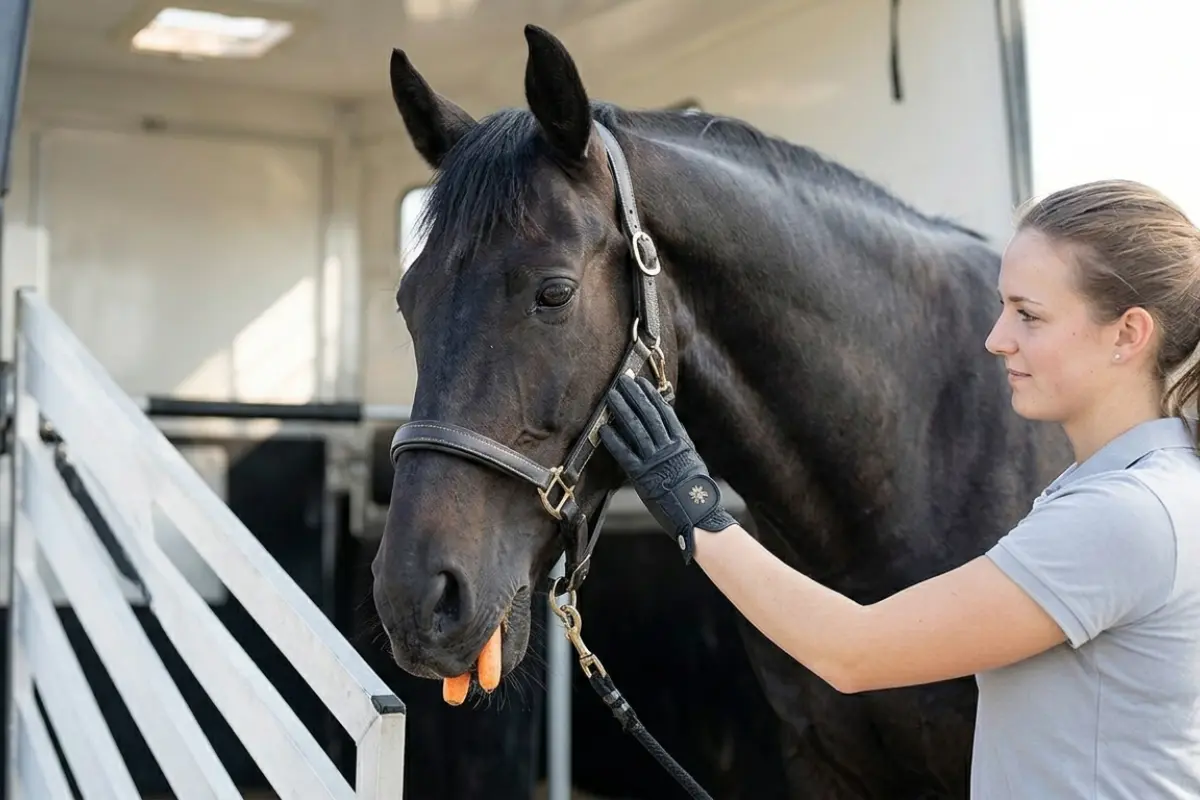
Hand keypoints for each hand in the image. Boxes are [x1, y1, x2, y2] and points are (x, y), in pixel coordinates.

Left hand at [599, 374, 736, 561]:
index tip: (642, 383)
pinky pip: (625, 454)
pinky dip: (614, 440)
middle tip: (622, 380)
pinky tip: (604, 428)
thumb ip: (679, 447)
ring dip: (622, 410)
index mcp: (681, 442)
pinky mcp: (642, 476)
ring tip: (612, 395)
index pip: (665, 413)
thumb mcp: (692, 462)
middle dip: (635, 395)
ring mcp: (655, 460)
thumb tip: (670, 434)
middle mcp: (668, 447)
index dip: (652, 396)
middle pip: (649, 415)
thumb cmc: (696, 493)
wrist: (698, 514)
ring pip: (636, 429)